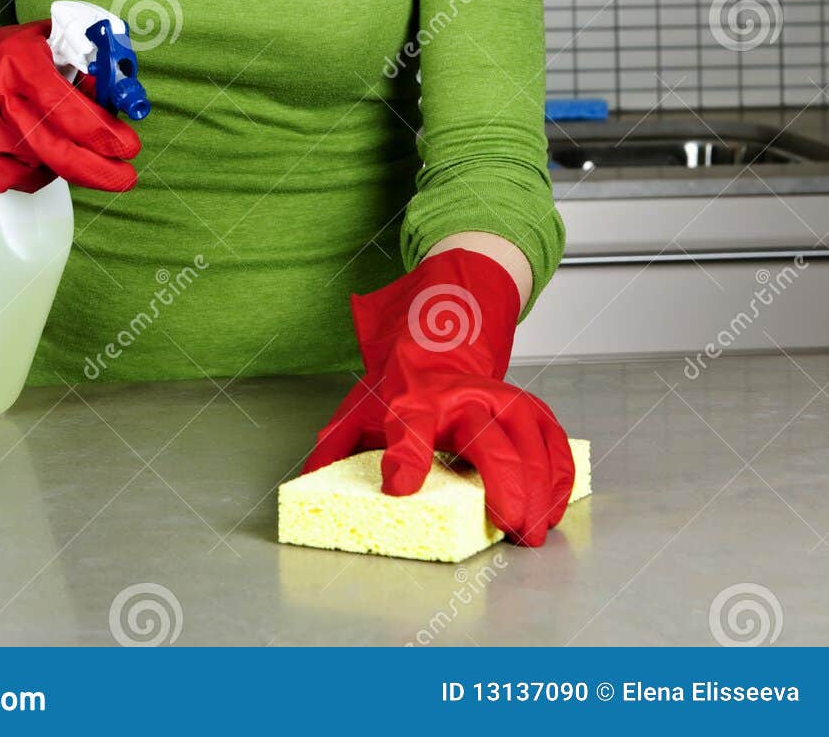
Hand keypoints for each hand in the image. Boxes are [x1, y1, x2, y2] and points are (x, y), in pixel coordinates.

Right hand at [0, 19, 142, 195]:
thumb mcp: (36, 44)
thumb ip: (77, 61)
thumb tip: (119, 89)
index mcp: (16, 60)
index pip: (63, 102)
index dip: (99, 129)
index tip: (128, 145)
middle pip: (54, 146)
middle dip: (96, 167)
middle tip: (125, 176)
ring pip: (40, 166)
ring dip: (67, 165)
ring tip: (74, 150)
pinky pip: (18, 181)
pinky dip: (36, 173)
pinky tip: (34, 153)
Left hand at [300, 248, 574, 545]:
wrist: (437, 337)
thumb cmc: (398, 385)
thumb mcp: (358, 408)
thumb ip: (334, 447)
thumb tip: (307, 483)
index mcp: (413, 400)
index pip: (409, 426)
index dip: (406, 456)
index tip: (400, 487)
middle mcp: (460, 397)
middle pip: (487, 434)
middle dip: (502, 479)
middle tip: (509, 523)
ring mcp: (497, 398)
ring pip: (528, 436)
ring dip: (539, 484)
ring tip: (536, 529)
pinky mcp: (523, 406)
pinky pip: (550, 436)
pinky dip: (559, 471)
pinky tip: (556, 505)